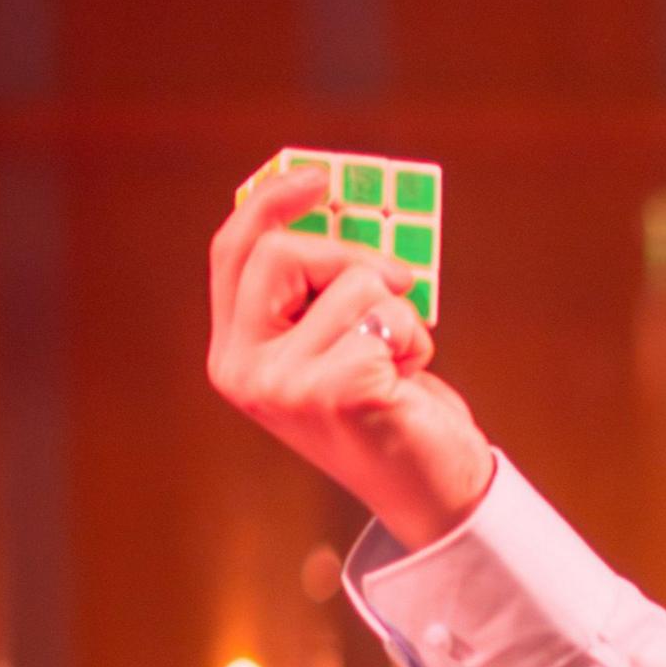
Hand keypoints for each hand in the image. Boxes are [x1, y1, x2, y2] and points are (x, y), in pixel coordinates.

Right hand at [205, 164, 495, 549]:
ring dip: (399, 314)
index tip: (317, 178)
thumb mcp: (338, 341)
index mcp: (234, 352)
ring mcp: (284, 384)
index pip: (232, 255)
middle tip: (395, 290)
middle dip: (354, 259)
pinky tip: (409, 382)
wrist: (433, 488)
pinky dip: (415, 340)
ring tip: (398, 362)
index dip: (270, 205)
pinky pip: (388, 318)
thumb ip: (318, 289)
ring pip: (352, 283)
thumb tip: (334, 209)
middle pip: (286, 252)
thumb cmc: (391, 407)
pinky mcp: (335, 392)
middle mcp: (243, 370)